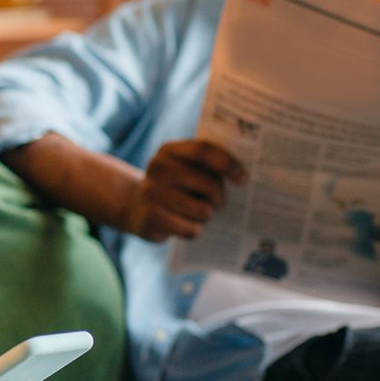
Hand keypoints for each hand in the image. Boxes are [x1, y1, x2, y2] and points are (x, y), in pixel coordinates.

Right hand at [125, 140, 246, 241]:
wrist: (136, 207)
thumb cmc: (174, 188)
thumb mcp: (186, 170)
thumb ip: (208, 167)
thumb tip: (241, 177)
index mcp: (170, 150)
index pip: (204, 151)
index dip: (228, 164)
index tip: (243, 180)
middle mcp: (158, 166)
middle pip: (207, 183)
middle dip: (219, 197)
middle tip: (218, 203)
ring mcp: (151, 191)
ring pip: (201, 210)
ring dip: (206, 216)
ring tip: (198, 214)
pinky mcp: (150, 216)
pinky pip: (189, 229)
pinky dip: (193, 230)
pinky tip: (185, 225)